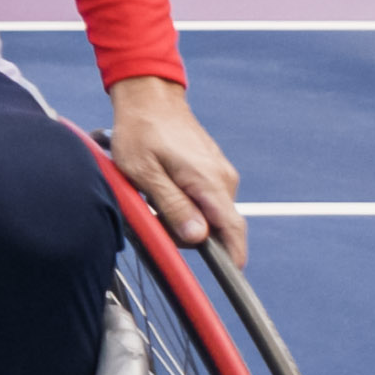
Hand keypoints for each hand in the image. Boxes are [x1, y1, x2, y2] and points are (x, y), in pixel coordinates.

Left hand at [106, 76, 250, 266]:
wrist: (149, 97)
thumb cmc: (141, 132)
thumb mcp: (144, 173)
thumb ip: (172, 206)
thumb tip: (197, 238)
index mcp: (209, 182)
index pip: (232, 230)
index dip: (232, 258)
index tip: (230, 278)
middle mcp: (223, 180)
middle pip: (216, 227)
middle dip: (188, 234)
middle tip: (152, 219)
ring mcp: (219, 174)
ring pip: (207, 213)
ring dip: (182, 216)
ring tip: (151, 196)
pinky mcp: (211, 170)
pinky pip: (202, 198)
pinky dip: (183, 202)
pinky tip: (160, 188)